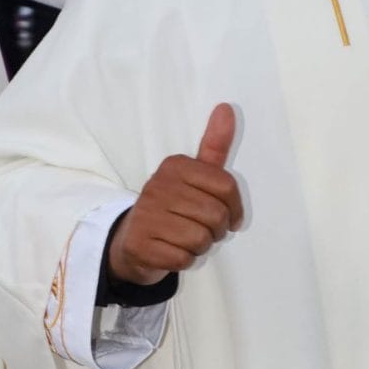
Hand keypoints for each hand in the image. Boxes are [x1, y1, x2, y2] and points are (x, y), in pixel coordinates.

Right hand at [107, 105, 244, 286]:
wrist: (133, 240)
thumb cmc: (173, 207)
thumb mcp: (195, 175)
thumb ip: (214, 145)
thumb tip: (227, 108)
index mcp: (175, 166)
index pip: (227, 186)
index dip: (235, 208)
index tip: (229, 216)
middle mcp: (158, 185)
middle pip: (216, 216)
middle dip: (217, 231)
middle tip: (204, 230)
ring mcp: (146, 215)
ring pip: (201, 239)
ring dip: (200, 247)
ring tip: (187, 240)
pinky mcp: (140, 244)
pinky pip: (183, 259)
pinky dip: (184, 260)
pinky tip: (172, 251)